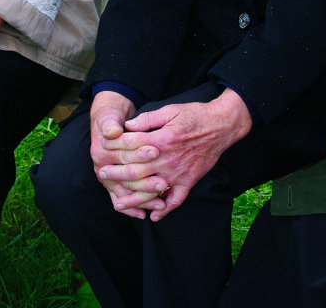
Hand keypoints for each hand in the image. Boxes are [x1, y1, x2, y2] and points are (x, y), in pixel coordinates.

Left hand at [100, 90, 252, 220]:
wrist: (222, 125)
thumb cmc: (195, 115)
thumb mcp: (171, 109)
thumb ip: (148, 118)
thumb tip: (128, 125)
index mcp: (162, 139)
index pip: (132, 146)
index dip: (115, 147)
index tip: (103, 148)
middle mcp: (168, 158)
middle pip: (136, 171)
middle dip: (117, 174)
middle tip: (102, 174)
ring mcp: (179, 172)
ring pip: (152, 190)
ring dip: (134, 199)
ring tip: (119, 203)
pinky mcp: (189, 180)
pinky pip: (176, 200)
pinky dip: (165, 210)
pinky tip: (154, 216)